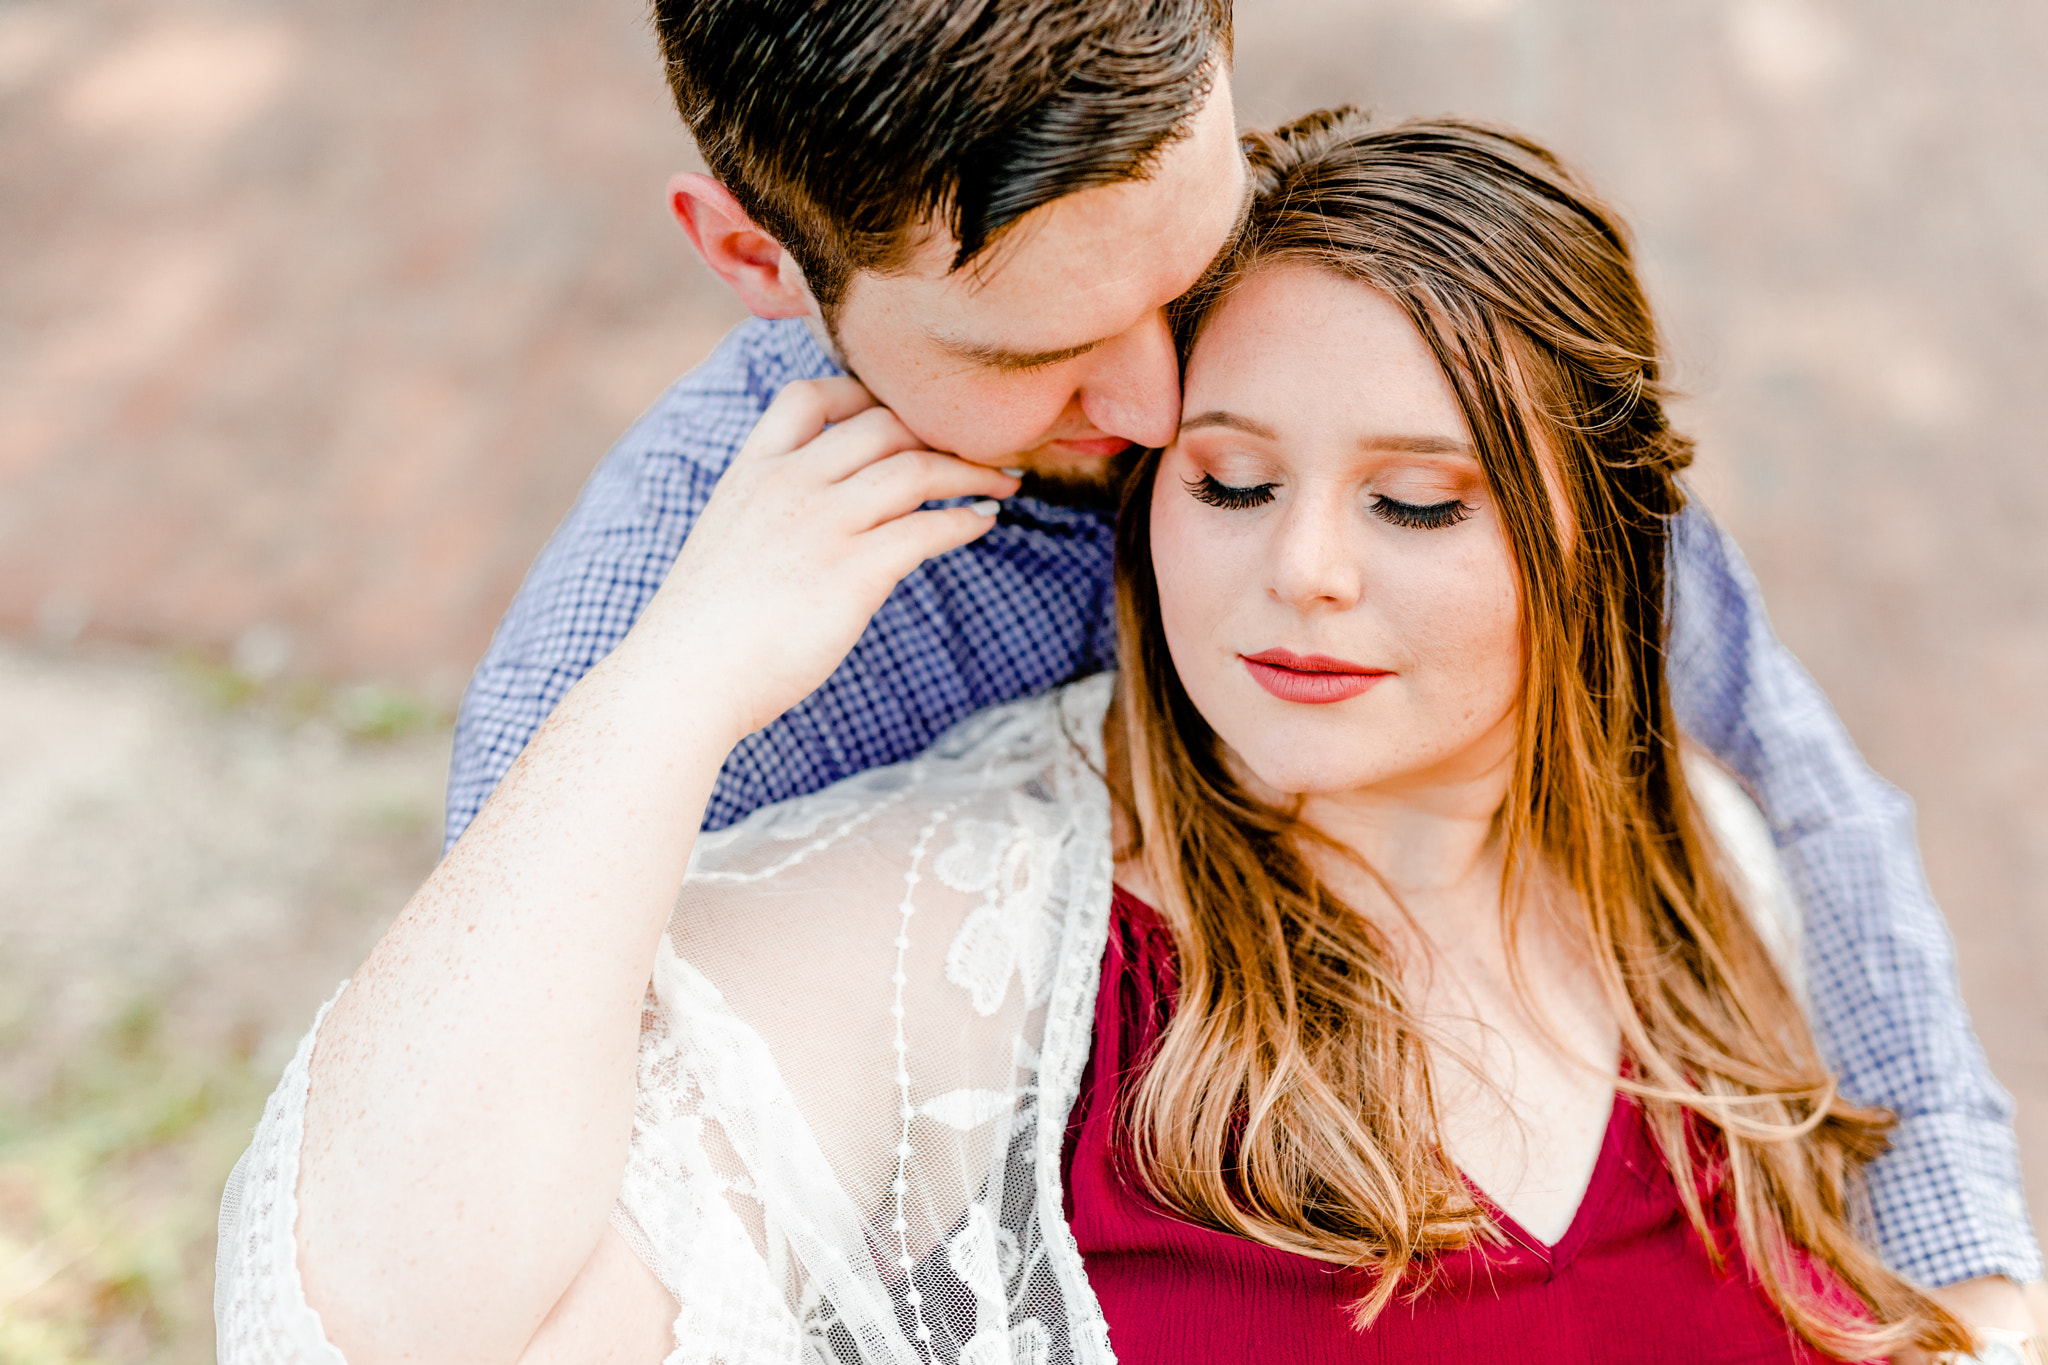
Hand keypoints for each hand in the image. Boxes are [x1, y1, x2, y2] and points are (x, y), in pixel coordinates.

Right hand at [618, 376, 1018, 742]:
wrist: (685, 679)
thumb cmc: (706, 628)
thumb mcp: (730, 541)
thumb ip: (775, 512)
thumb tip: (828, 517)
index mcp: (752, 471)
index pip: (809, 396)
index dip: (863, 393)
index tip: (903, 409)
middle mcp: (789, 485)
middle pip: (881, 424)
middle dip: (938, 429)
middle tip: (979, 445)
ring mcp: (823, 525)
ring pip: (915, 468)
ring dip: (969, 469)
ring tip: (1003, 478)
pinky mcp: (855, 572)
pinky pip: (929, 526)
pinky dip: (965, 519)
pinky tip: (984, 520)